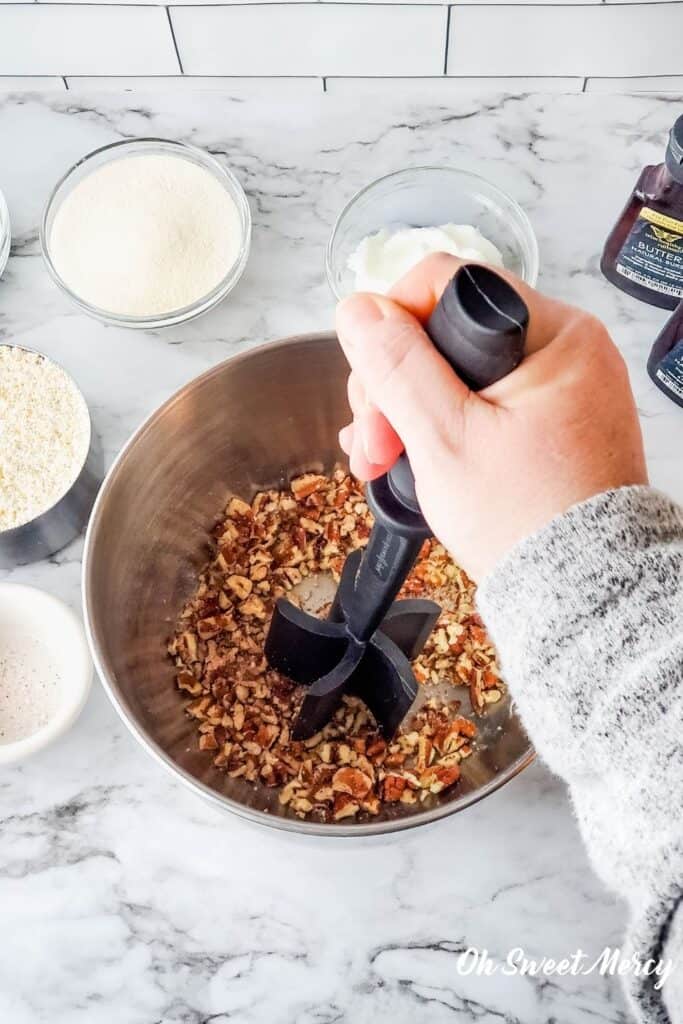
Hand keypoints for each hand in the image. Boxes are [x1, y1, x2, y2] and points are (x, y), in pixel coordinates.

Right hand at [336, 253, 647, 580]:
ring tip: (380, 462)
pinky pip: (481, 400)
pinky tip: (408, 458)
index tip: (372, 392)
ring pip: (456, 369)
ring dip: (408, 411)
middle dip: (394, 386)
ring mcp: (559, 386)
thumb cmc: (525, 520)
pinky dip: (442, 425)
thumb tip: (357, 309)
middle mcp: (564, 349)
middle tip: (375, 446)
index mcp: (554, 334)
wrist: (578, 591)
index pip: (446, 285)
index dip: (391, 330)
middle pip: (445, 331)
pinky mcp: (549, 420)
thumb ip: (398, 368)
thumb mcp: (445, 438)